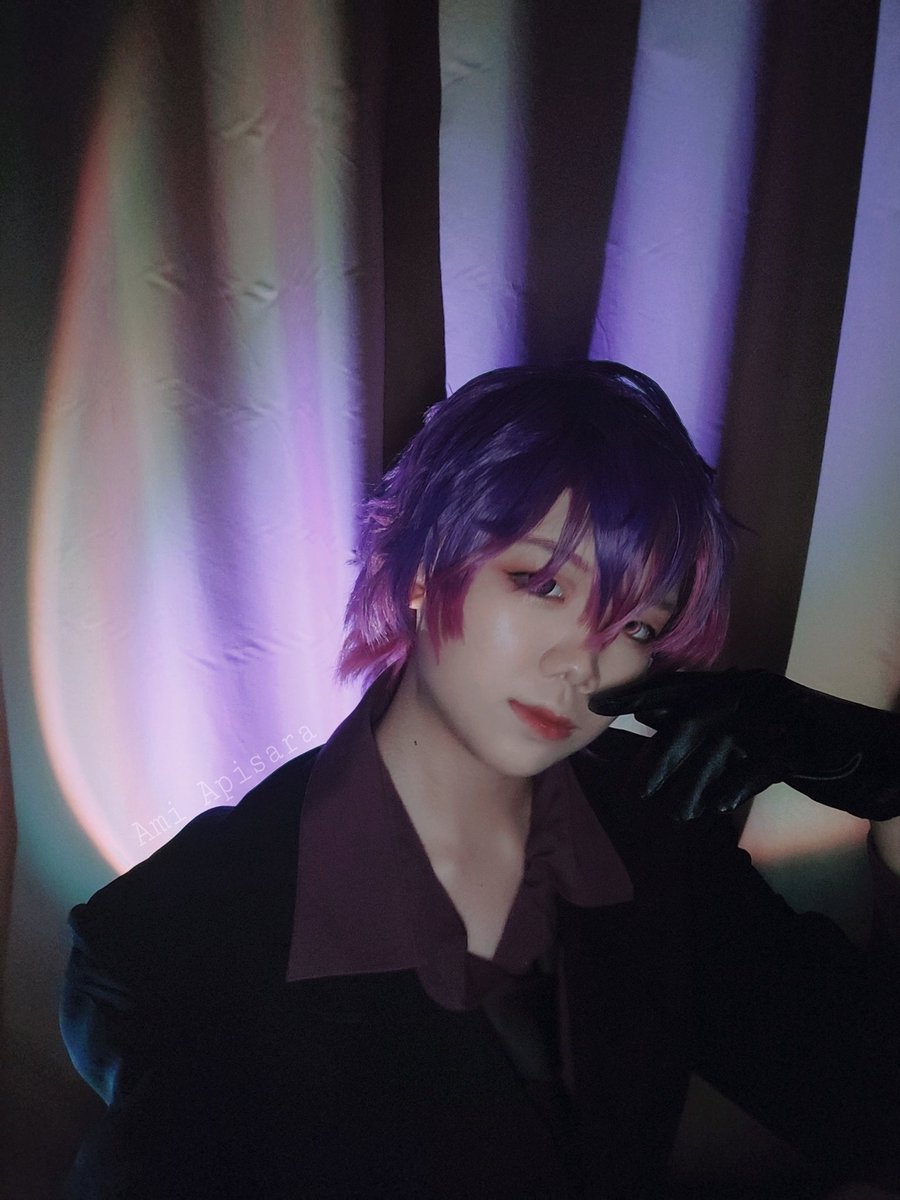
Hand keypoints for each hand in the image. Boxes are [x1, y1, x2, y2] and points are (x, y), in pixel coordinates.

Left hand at [588, 669, 899, 821]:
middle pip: (692, 719)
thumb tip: (649, 722)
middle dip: (660, 755)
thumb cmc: (797, 741)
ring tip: (679, 813)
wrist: (867, 751)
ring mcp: (776, 713)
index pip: (678, 685)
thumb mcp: (745, 726)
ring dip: (694, 785)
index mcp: (737, 681)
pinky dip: (733, 786)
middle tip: (637, 790)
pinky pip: (755, 765)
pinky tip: (718, 808)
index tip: (597, 708)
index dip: (637, 696)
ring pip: (718, 747)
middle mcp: (752, 689)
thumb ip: (703, 721)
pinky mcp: (798, 742)